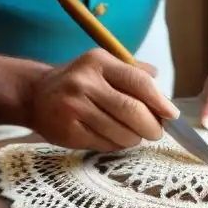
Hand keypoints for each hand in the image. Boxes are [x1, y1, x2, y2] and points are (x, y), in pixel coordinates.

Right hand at [26, 49, 178, 151]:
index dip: (159, 101)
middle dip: (152, 126)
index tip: (172, 114)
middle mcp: (85, 82)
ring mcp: (74, 107)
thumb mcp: (102, 65)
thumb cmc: (77, 81)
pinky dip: (117, 145)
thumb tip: (160, 85)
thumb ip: (132, 72)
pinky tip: (114, 138)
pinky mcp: (68, 131)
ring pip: (120, 132)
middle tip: (156, 132)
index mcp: (98, 62)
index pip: (138, 82)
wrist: (35, 94)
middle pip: (132, 111)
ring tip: (134, 135)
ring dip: (135, 138)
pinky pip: (104, 144)